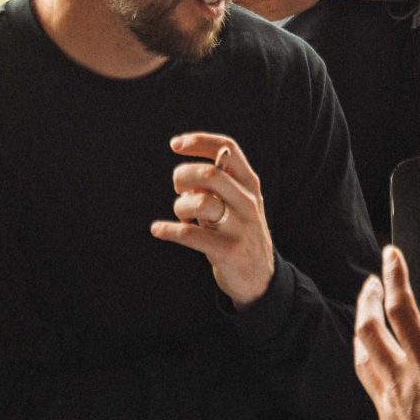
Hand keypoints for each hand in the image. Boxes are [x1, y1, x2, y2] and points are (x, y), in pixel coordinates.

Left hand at [152, 133, 276, 306]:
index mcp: (249, 184)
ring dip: (180, 207)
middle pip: (210, 174)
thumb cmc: (238, 232)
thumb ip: (217, 185)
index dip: (200, 141)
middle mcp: (248, 201)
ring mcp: (240, 226)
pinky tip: (158, 229)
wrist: (261, 278)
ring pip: (201, 203)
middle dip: (183, 177)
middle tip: (178, 189)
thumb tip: (186, 175)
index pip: (227, 149)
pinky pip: (191, 235)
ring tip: (181, 215)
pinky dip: (168, 230)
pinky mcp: (229, 251)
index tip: (176, 144)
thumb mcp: (238, 202)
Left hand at [354, 245, 419, 419]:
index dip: (395, 277)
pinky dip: (369, 370)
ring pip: (362, 359)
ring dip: (362, 333)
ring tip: (365, 322)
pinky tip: (377, 377)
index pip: (402, 309)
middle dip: (369, 301)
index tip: (390, 254)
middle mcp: (399, 380)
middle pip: (370, 330)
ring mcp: (388, 405)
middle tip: (372, 284)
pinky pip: (369, 390)